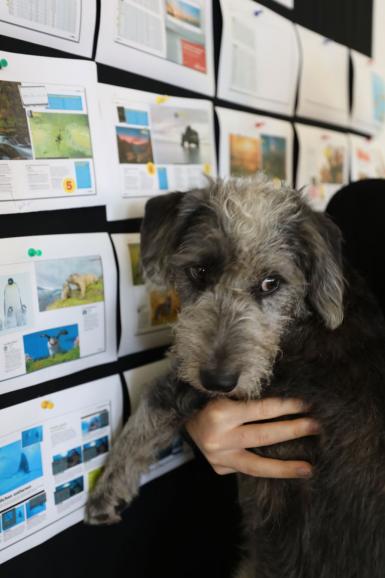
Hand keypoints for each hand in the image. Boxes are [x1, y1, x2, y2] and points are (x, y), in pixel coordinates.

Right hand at [185, 398, 318, 478]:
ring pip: (257, 466)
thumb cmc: (205, 398)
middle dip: (292, 431)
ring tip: (308, 469)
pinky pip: (248, 470)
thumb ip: (246, 396)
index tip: (305, 403)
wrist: (179, 418)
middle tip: (316, 426)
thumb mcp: (222, 391)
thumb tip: (284, 394)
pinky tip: (286, 470)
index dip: (285, 406)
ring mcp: (219, 457)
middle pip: (263, 436)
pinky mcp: (220, 468)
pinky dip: (267, 469)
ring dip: (285, 467)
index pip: (260, 410)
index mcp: (220, 413)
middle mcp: (219, 438)